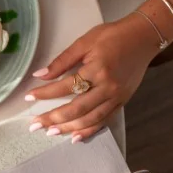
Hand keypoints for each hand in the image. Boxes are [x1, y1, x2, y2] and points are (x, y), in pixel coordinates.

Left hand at [26, 12, 160, 141]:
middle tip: (34, 125)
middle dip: (53, 118)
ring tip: (50, 132)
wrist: (144, 37)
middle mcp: (108, 87)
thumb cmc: (113, 36)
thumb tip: (40, 75)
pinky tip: (75, 137)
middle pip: (76, 109)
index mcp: (97, 70)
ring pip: (90, 119)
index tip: (29, 98)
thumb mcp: (85, 42)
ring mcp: (117, 97)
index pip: (65, 87)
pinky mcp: (123, 101)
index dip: (45, 94)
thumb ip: (62, 61)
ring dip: (69, 128)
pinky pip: (104, 120)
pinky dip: (89, 130)